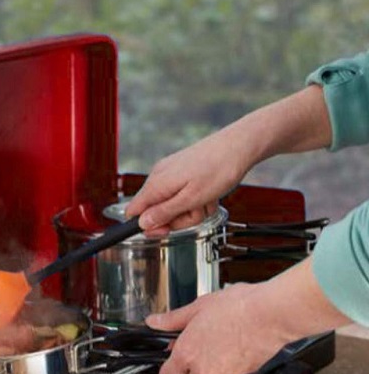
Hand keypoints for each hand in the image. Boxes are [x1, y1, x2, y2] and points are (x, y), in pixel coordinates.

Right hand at [125, 86, 330, 234]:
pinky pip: (182, 194)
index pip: (134, 211)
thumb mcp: (192, 199)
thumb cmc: (219, 169)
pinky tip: (209, 194)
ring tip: (206, 201)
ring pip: (172, 204)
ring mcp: (171, 173)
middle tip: (196, 212)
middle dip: (177, 218)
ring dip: (191, 210)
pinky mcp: (182, 171)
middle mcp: (159, 177)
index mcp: (157, 183)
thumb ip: (164, 213)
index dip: (148, 226)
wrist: (240, 144)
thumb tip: (142, 223)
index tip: (167, 230)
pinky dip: (196, 199)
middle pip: (156, 211)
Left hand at [146, 257, 351, 373]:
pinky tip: (230, 346)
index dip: (166, 373)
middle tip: (193, 348)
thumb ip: (172, 320)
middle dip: (186, 369)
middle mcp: (205, 369)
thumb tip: (155, 322)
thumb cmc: (238, 308)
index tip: (168, 364)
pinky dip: (226, 366)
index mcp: (187, 354)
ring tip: (214, 344)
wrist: (271, 313)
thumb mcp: (197, 307)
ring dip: (207, 369)